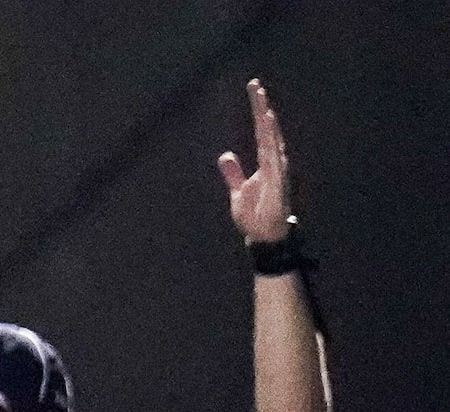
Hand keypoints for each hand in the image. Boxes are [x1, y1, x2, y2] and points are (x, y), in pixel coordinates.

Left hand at [218, 78, 292, 242]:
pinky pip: (273, 157)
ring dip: (266, 120)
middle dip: (261, 107)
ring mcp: (276, 169)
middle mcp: (274, 161)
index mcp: (265, 161)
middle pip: (267, 129)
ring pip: (270, 139)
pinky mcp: (276, 180)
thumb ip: (233, 172)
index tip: (255, 90)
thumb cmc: (255, 214)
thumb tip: (226, 155)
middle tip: (255, 85)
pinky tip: (268, 126)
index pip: (261, 131)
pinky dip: (270, 141)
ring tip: (261, 100)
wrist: (263, 235)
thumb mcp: (237, 190)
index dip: (258, 111)